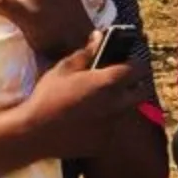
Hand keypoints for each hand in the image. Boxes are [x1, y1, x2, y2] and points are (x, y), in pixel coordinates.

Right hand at [11, 38, 150, 160]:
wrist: (36, 132)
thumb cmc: (48, 96)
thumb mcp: (65, 68)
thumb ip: (86, 52)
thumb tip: (99, 37)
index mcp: (108, 82)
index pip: (138, 69)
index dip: (135, 64)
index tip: (127, 63)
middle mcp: (116, 104)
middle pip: (141, 93)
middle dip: (135, 85)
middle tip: (119, 82)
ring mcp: (112, 124)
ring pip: (126, 111)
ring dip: (120, 104)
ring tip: (99, 100)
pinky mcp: (105, 141)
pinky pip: (112, 128)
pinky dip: (106, 122)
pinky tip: (88, 119)